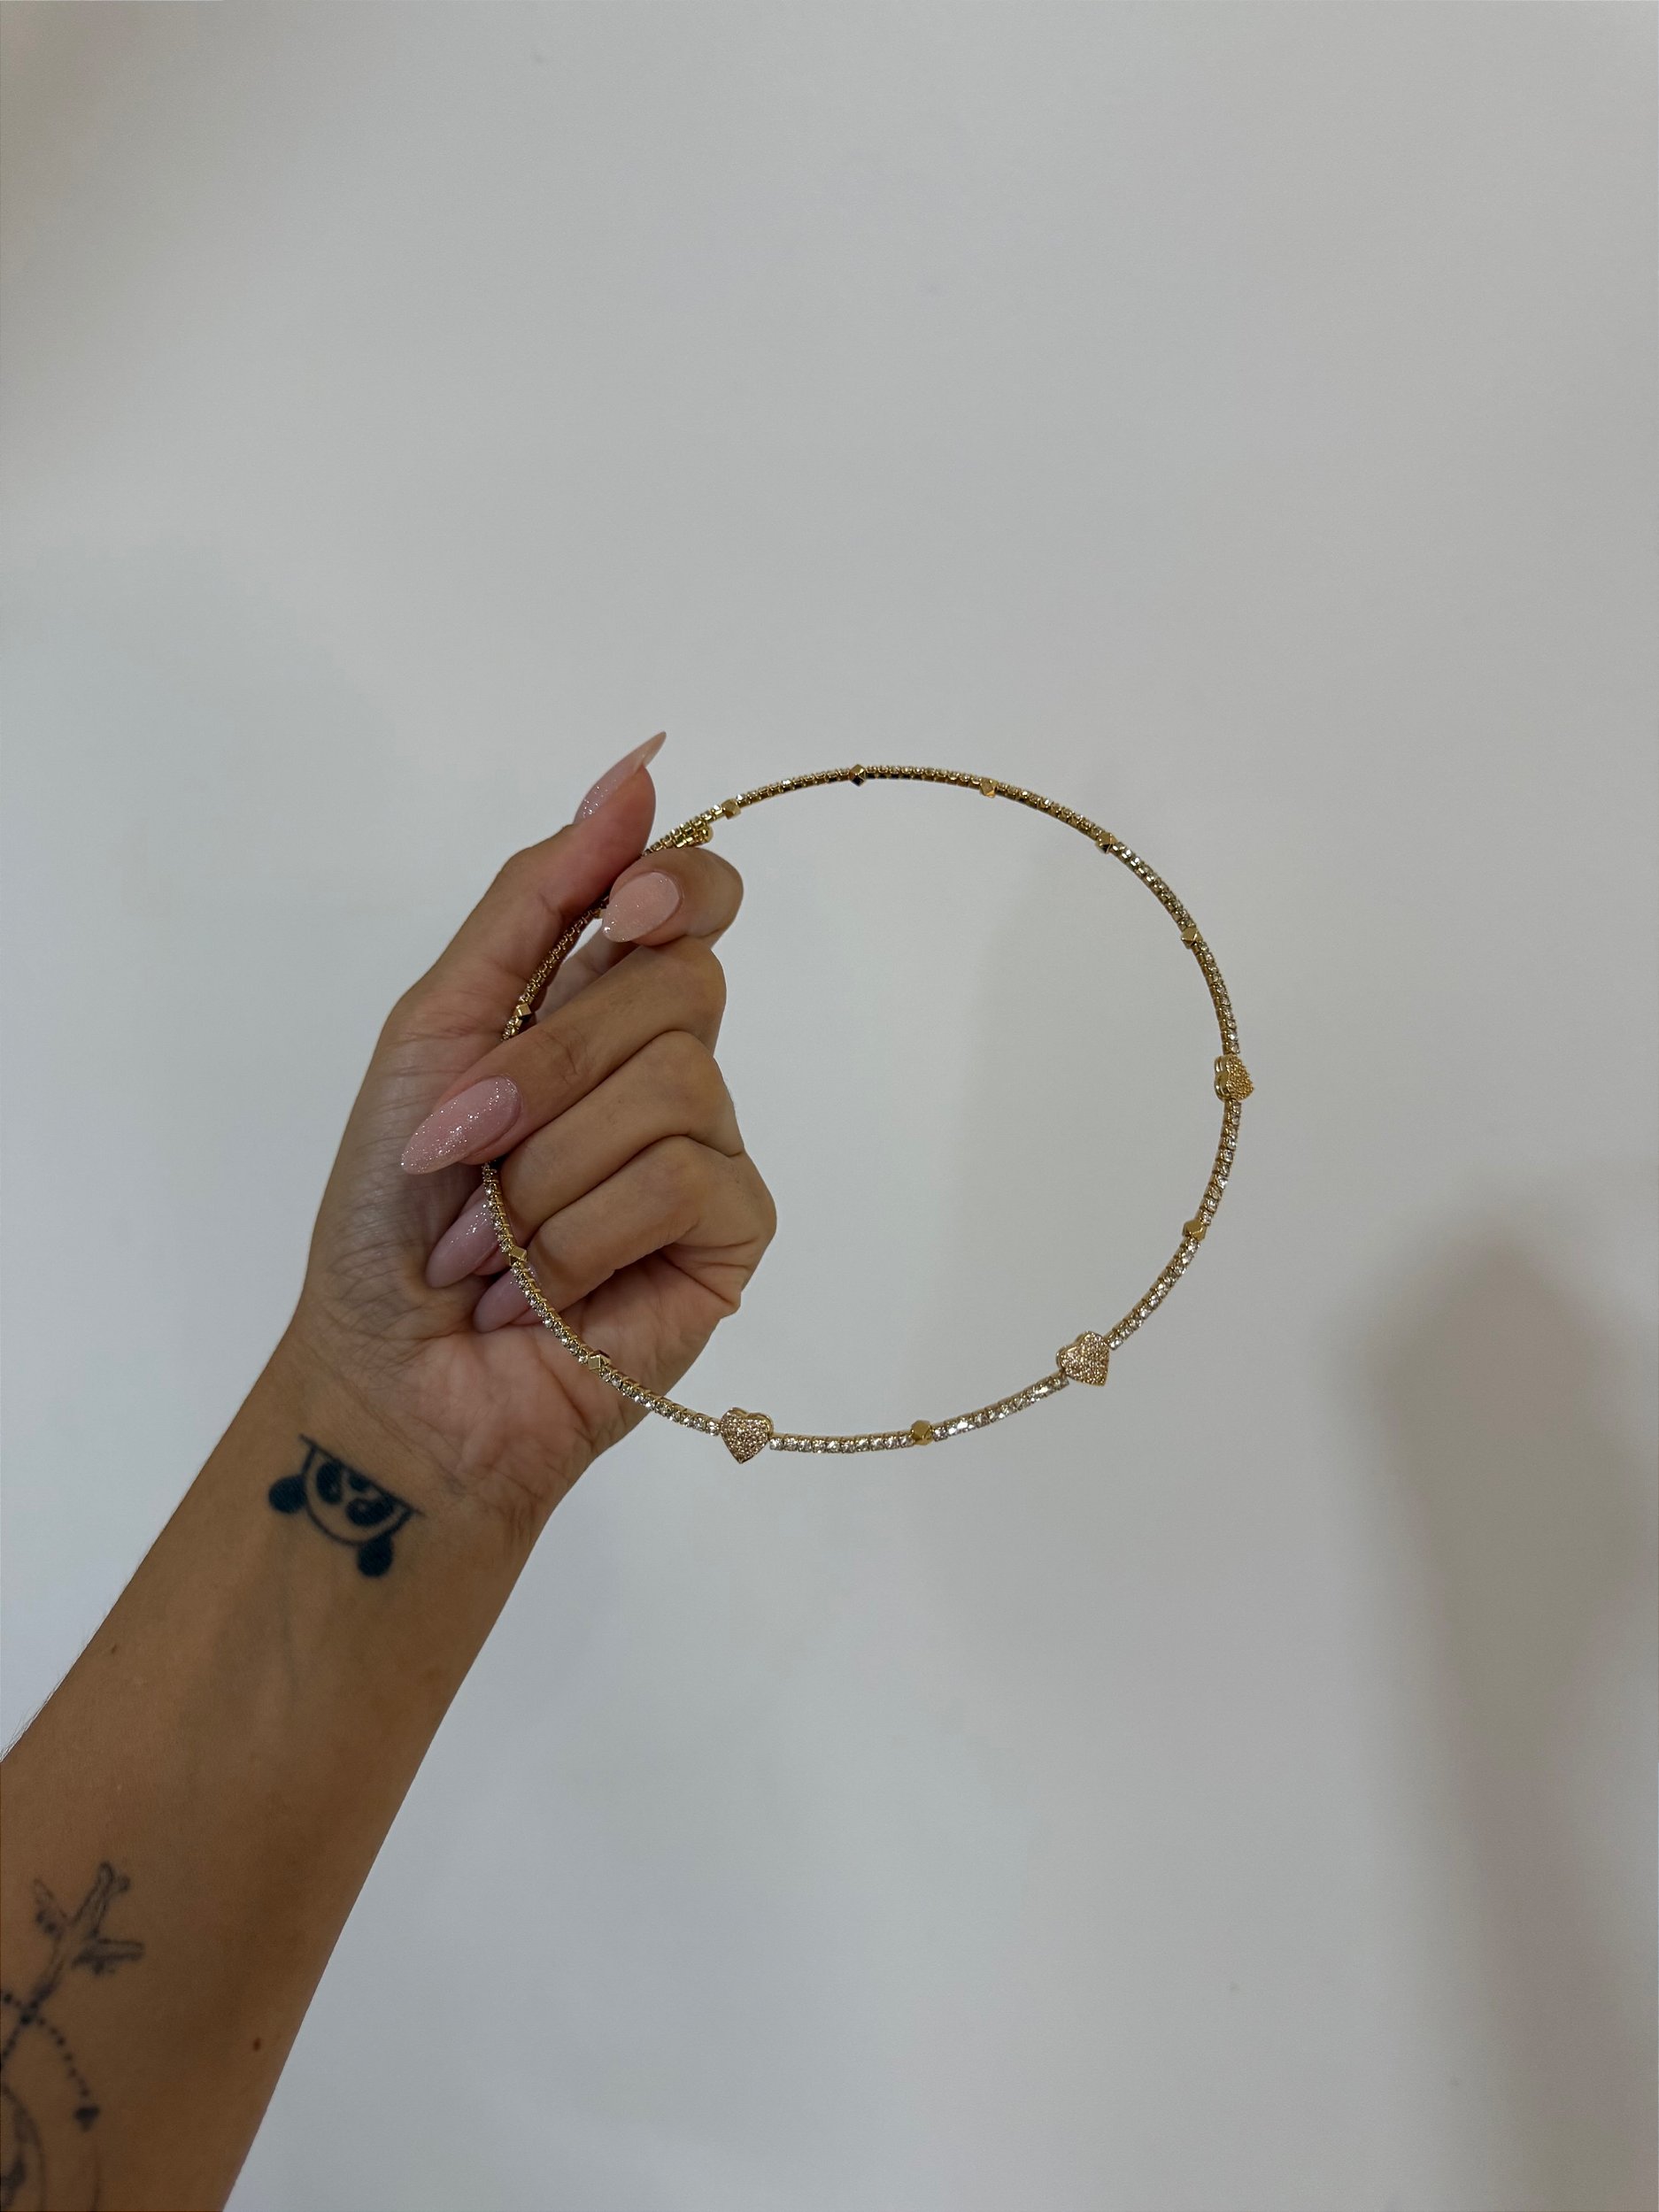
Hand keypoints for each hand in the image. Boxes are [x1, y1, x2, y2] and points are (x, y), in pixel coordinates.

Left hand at [275, 734, 776, 1537]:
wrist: (393, 1370)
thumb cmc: (392, 1207)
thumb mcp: (437, 1024)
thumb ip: (536, 897)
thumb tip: (637, 767)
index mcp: (596, 1001)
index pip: (696, 896)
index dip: (680, 884)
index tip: (624, 911)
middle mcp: (667, 1063)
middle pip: (680, 980)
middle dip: (548, 1063)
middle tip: (466, 1144)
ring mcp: (709, 1146)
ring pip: (676, 1081)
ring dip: (545, 1169)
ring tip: (493, 1243)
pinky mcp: (735, 1231)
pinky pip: (687, 1176)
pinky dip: (586, 1232)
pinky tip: (548, 1287)